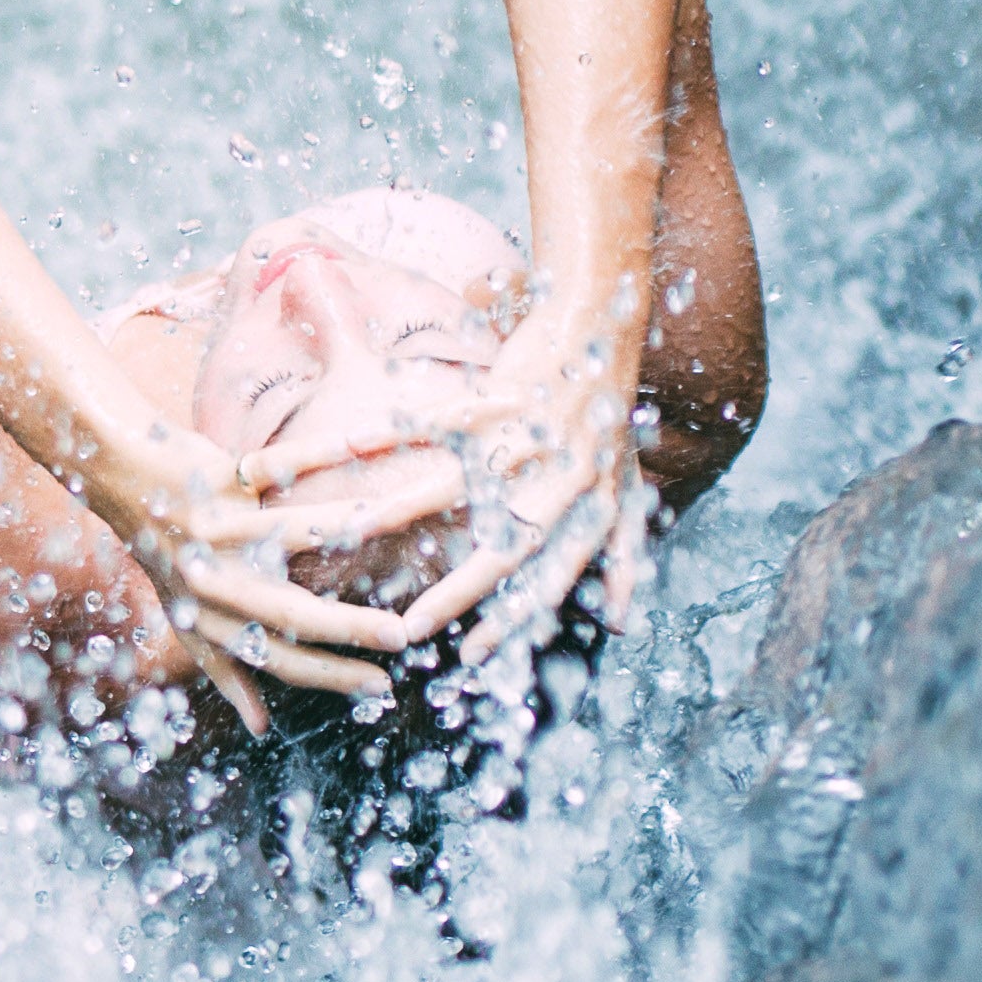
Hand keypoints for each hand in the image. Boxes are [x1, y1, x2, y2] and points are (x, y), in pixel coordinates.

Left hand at [75, 416, 464, 732]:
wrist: (117, 480)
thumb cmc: (166, 554)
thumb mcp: (189, 620)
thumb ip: (227, 670)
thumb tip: (261, 727)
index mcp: (213, 620)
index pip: (281, 660)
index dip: (332, 676)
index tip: (382, 686)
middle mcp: (212, 583)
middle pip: (292, 613)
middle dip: (352, 628)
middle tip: (403, 635)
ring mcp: (213, 531)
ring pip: (293, 533)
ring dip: (349, 531)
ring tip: (396, 530)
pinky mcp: (214, 481)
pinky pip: (275, 467)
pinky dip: (319, 454)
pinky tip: (361, 446)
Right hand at [268, 310, 653, 678]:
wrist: (600, 325)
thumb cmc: (612, 417)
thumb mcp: (629, 491)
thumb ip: (625, 559)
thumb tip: (623, 626)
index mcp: (591, 508)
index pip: (552, 577)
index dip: (516, 620)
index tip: (476, 656)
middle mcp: (562, 479)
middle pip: (504, 547)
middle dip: (458, 591)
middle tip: (414, 626)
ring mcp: (528, 435)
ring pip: (458, 483)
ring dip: (404, 508)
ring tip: (355, 532)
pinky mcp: (499, 393)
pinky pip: (440, 417)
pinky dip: (396, 429)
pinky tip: (352, 444)